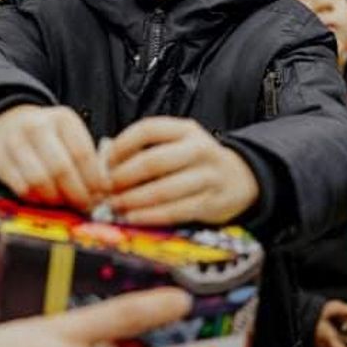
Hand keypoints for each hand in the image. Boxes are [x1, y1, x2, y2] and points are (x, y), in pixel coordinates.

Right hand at [0, 105, 107, 210]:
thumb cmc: (51, 137)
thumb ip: (88, 161)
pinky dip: (38, 200)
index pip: (82, 154)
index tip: (100, 195)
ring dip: (56, 199)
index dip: (93, 180)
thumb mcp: (72, 136)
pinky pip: (22, 188)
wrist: (12, 123)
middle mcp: (37, 126)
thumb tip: (101, 193)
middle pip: (61, 169)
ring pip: (40, 181)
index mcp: (62, 119)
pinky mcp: (0, 161)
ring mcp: (15, 142)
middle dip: (76, 193)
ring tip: (65, 203)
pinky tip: (46, 200)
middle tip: (84, 205)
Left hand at [105, 117, 258, 225]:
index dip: (122, 145)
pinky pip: (176, 211)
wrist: (241, 177)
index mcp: (186, 129)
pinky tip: (133, 218)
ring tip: (115, 205)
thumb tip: (105, 167)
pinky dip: (150, 216)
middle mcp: (199, 149)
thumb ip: (147, 149)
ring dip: (134, 200)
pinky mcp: (211, 202)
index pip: (148, 129)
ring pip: (164, 190)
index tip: (105, 161)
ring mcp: (208, 177)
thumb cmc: (195, 161)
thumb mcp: (177, 144)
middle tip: (106, 188)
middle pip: (154, 161)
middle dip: (124, 177)